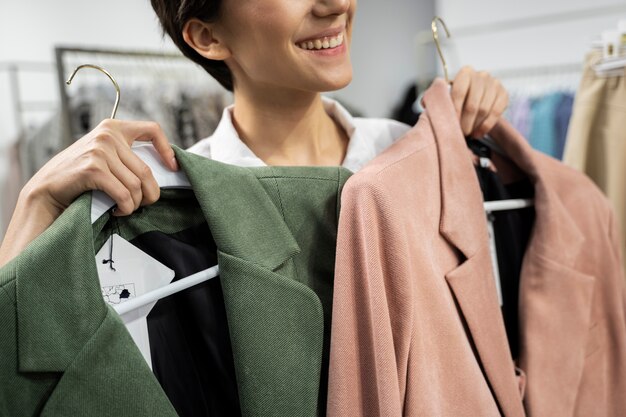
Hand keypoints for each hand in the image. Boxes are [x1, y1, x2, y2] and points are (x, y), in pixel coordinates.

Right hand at [23, 119, 177, 216]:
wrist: (46, 190)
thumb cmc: (77, 176)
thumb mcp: (103, 155)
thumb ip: (125, 154)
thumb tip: (160, 166)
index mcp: (112, 127)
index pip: (151, 129)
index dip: (167, 149)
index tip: (172, 167)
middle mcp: (107, 135)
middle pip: (146, 170)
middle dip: (150, 194)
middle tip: (144, 204)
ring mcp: (100, 151)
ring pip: (136, 185)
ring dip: (135, 204)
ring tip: (125, 208)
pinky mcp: (94, 169)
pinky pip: (124, 194)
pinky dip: (125, 208)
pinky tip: (118, 210)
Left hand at [450, 66, 508, 137]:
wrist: (479, 96)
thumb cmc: (460, 97)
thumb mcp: (450, 95)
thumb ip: (445, 100)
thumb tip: (436, 110)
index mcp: (466, 72)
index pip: (459, 93)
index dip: (455, 111)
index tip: (452, 124)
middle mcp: (482, 75)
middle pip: (472, 105)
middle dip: (465, 122)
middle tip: (460, 133)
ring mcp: (495, 83)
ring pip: (484, 110)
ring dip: (475, 125)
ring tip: (468, 133)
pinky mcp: (504, 94)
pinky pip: (495, 113)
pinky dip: (486, 126)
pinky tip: (478, 133)